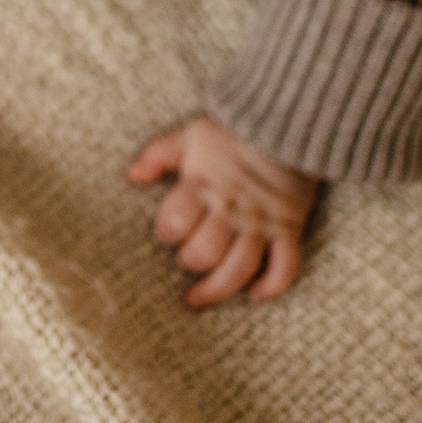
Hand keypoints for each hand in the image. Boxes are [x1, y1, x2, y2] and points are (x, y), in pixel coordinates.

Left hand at [127, 115, 320, 307]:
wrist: (288, 124)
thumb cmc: (234, 132)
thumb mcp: (191, 135)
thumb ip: (159, 154)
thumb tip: (132, 176)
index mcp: (203, 186)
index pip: (176, 222)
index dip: (167, 232)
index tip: (167, 232)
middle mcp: (232, 210)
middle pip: (205, 253)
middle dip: (190, 262)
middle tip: (186, 259)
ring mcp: (262, 223)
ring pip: (240, 269)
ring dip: (218, 289)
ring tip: (199, 299)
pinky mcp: (289, 229)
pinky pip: (285, 267)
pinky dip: (271, 286)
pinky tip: (254, 294)